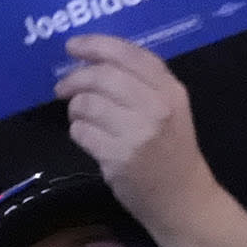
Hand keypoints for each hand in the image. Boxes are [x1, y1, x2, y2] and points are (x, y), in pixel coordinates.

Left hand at [56, 34, 223, 236]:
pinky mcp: (119, 158)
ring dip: (75, 108)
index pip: (128, 54)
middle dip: (74, 79)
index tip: (72, 46)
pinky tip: (90, 138)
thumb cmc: (171, 149)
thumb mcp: (170, 107)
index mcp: (170, 90)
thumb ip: (140, 80)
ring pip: (86, 103)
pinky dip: (78, 132)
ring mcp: (138, 134)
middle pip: (101, 76)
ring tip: (81, 117)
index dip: (95, 45)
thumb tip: (91, 58)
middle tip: (62, 87)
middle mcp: (156, 108)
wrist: (184, 201)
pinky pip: (81, 131)